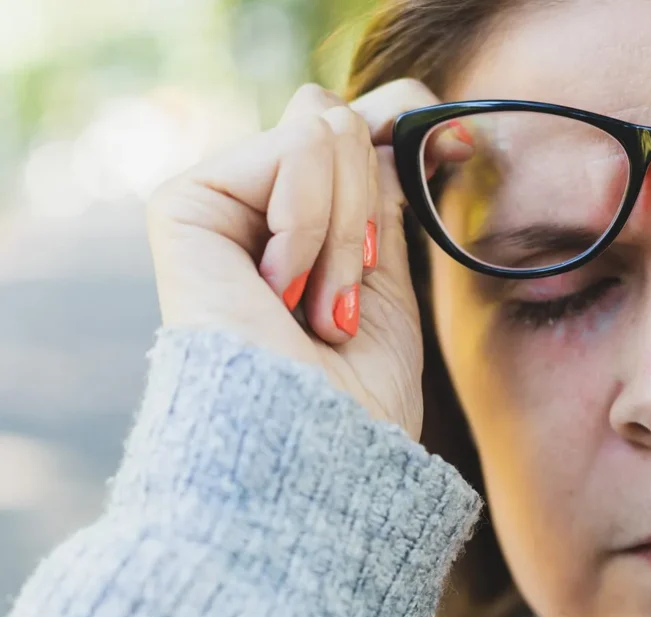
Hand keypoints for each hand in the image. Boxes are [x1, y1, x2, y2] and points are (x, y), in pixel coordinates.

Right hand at [147, 80, 449, 436]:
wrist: (313, 456)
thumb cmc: (357, 396)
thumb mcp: (385, 278)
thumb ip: (379, 198)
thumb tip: (405, 122)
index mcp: (297, 226)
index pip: (353, 131)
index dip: (408, 122)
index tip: (460, 145)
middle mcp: (253, 209)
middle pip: (340, 121)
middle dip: (371, 213)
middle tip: (348, 298)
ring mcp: (218, 204)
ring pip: (326, 130)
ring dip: (347, 234)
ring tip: (320, 308)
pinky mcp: (186, 204)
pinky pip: (295, 150)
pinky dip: (314, 227)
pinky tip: (282, 292)